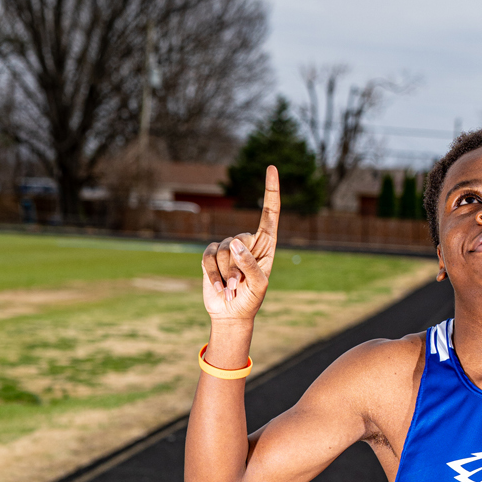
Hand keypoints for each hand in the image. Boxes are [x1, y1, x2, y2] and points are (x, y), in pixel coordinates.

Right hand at [201, 164, 280, 321]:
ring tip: (232, 289)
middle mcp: (247, 242)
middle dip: (237, 267)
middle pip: (240, 240)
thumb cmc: (251, 300)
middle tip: (240, 287)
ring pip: (223, 250)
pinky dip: (213, 275)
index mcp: (266, 246)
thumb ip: (250, 265)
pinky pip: (208, 257)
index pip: (270, 214)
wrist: (231, 314)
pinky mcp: (211, 254)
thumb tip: (235, 244)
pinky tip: (220, 288)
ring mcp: (228, 247)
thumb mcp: (258, 285)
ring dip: (226, 274)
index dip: (271, 191)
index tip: (272, 167)